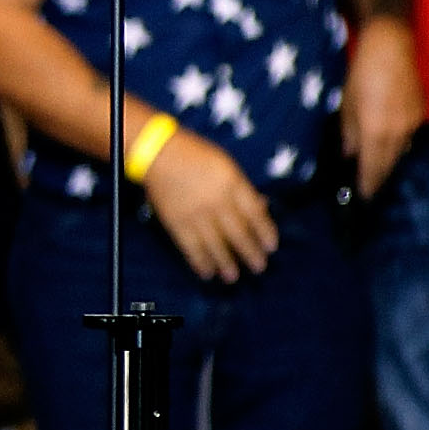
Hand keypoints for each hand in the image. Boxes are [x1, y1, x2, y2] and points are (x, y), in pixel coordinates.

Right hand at [144, 127, 278, 281]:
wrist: (157, 153)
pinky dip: (199, 261)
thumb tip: (261, 206)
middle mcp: (217, 201)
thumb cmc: (195, 155)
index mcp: (232, 184)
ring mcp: (196, 214)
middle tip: (259, 267)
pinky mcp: (176, 222)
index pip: (255, 214)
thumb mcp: (226, 164)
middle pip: (239, 233)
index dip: (265, 232)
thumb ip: (242, 187)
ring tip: (233, 276)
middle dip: (250, 253)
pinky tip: (206, 272)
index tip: (271, 247)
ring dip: (226, 263)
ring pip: (216, 244)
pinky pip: (190, 246)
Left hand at [341, 17, 426, 199]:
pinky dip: (396, 144)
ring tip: (376, 169)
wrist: (392, 46)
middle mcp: (399, 131)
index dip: (369, 184)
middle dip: (379, 176)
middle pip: (389, 162)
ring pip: (400, 150)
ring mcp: (413, 122)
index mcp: (377, 131)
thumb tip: (349, 153)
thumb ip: (349, 131)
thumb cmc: (361, 72)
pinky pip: (408, 136)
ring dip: (388, 161)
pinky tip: (388, 144)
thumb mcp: (346, 103)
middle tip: (369, 188)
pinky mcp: (420, 112)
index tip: (363, 197)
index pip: (373, 167)